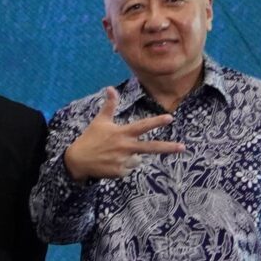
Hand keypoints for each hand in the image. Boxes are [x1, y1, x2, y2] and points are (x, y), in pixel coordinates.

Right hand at [62, 88, 185, 179]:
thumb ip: (109, 106)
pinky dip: (123, 167)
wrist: (77, 160)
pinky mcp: (119, 172)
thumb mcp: (99, 121)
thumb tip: (110, 88)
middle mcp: (125, 147)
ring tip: (115, 155)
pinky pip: (129, 169)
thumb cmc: (90, 138)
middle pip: (151, 147)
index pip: (142, 126)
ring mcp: (123, 160)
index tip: (170, 118)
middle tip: (183, 147)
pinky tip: (111, 163)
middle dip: (168, 147)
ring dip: (131, 158)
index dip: (156, 122)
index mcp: (122, 133)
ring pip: (138, 160)